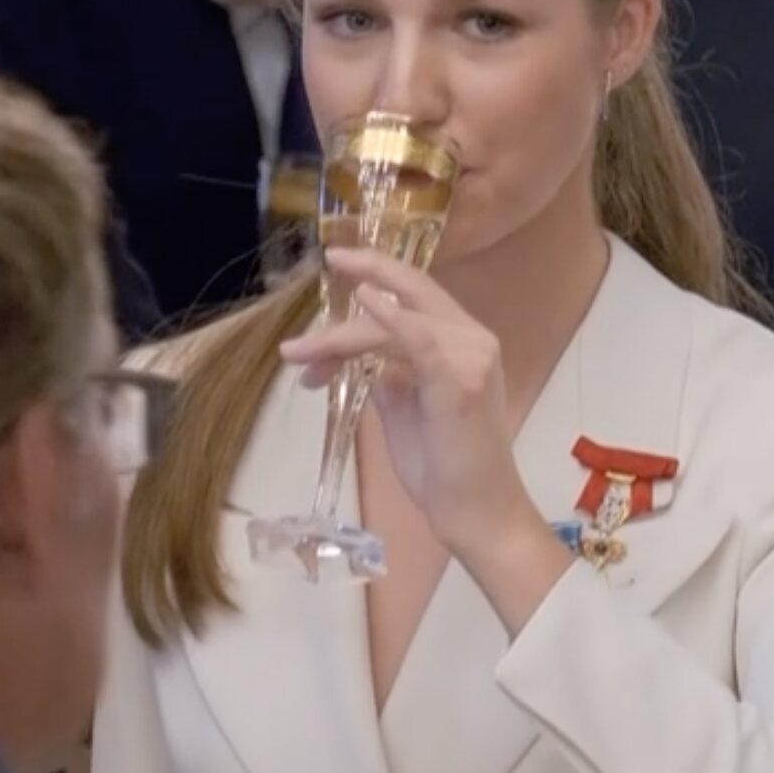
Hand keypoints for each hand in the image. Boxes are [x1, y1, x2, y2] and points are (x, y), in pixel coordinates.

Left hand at [278, 247, 544, 561]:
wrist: (474, 512)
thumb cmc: (442, 467)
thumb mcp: (407, 408)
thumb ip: (389, 374)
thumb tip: (356, 357)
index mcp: (464, 342)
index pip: (416, 298)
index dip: (376, 279)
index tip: (336, 270)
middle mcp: (474, 339)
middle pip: (414, 289)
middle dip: (368, 268)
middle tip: (328, 260)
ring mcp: (471, 358)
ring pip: (398, 320)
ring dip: (342, 334)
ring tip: (299, 352)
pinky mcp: (460, 382)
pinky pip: (420, 339)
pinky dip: (390, 319)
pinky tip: (362, 304)